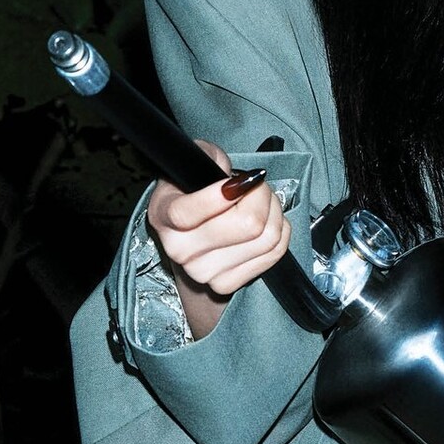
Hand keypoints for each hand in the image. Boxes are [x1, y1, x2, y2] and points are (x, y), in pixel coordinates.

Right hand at [145, 139, 292, 340]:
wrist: (190, 236)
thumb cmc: (195, 192)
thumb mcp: (195, 164)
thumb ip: (212, 159)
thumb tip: (238, 180)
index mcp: (163, 215)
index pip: (187, 213)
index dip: (221, 195)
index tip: (240, 180)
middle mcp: (179, 249)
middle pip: (247, 223)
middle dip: (262, 195)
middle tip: (257, 186)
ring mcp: (203, 272)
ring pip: (267, 237)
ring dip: (275, 212)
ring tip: (263, 202)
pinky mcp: (226, 284)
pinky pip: (274, 253)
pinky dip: (280, 232)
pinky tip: (267, 223)